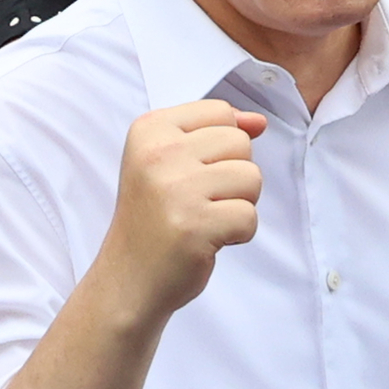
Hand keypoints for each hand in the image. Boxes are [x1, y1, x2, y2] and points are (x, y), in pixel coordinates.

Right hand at [97, 100, 267, 317]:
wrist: (129, 277)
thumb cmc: (155, 217)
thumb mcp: (171, 161)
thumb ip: (215, 133)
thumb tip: (259, 122)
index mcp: (150, 129)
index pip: (220, 112)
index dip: (221, 147)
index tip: (191, 172)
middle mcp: (159, 153)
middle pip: (240, 143)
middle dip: (233, 176)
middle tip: (198, 201)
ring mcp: (176, 189)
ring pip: (252, 178)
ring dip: (238, 204)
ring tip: (205, 218)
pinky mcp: (195, 225)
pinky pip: (250, 216)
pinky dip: (238, 234)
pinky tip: (208, 239)